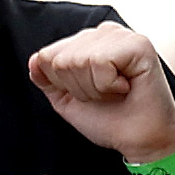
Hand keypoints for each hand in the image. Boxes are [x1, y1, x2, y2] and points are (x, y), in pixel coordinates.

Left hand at [23, 24, 174, 163]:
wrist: (140, 141)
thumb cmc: (111, 120)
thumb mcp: (68, 100)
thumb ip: (48, 79)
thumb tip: (34, 60)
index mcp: (87, 42)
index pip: (46, 56)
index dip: (63, 85)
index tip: (90, 95)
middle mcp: (103, 33)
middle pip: (59, 59)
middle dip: (78, 88)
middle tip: (105, 96)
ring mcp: (121, 35)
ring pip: (78, 60)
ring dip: (95, 88)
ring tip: (116, 92)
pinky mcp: (138, 43)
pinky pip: (100, 62)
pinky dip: (108, 85)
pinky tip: (126, 87)